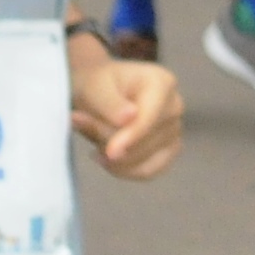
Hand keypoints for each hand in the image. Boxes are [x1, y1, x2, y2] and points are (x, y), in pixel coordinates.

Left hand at [73, 49, 185, 180]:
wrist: (99, 93)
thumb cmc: (97, 85)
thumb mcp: (94, 86)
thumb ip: (109, 102)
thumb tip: (129, 118)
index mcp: (162, 82)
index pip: (151, 117)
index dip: (131, 136)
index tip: (110, 152)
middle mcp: (174, 106)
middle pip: (145, 141)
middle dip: (110, 142)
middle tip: (80, 125)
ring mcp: (175, 129)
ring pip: (144, 159)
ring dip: (113, 157)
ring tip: (93, 139)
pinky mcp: (169, 150)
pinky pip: (147, 171)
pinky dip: (123, 170)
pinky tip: (106, 158)